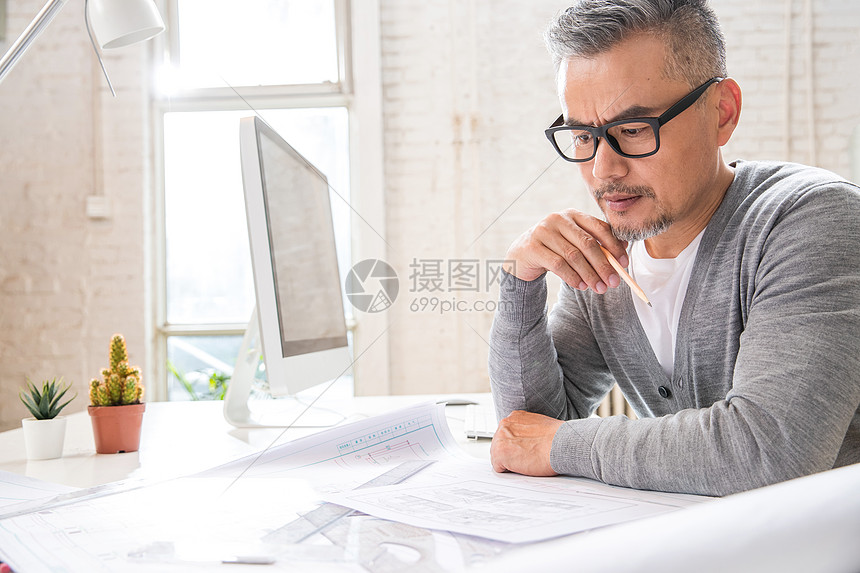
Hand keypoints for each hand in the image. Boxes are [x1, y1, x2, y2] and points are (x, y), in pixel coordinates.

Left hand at [490, 410, 563, 475]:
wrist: (561, 443)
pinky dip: (509, 471)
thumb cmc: (557, 438)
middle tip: (525, 458)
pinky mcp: (500, 453)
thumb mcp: (538, 425)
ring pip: (497, 456)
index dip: (515, 446)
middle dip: (510, 453)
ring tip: (526, 462)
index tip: (523, 451)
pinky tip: (523, 467)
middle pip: (499, 445)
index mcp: (514, 418)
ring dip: (509, 462)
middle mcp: (504, 425)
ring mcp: (500, 439)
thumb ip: (526, 431)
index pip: (506, 435)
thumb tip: (526, 441)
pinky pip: (498, 468)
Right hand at [503, 208, 627, 293]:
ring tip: (598, 288)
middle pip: (587, 243)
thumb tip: (624, 248)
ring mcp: (543, 231)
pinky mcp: (532, 246)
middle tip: (614, 282)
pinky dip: (572, 277)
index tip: (624, 264)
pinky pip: (557, 264)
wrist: (522, 256)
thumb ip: (596, 244)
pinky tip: (581, 286)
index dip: (614, 246)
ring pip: (573, 256)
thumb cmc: (554, 250)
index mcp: (573, 215)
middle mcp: (558, 219)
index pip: (599, 228)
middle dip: (603, 265)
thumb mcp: (575, 244)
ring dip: (589, 275)